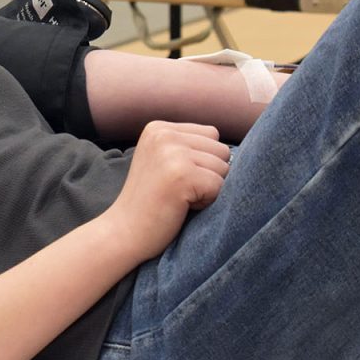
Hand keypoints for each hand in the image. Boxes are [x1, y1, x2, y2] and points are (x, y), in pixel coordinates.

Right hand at [105, 121, 229, 262]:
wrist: (123, 232)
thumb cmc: (150, 202)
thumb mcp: (162, 160)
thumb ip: (189, 146)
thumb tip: (236, 149)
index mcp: (159, 127)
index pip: (212, 134)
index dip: (203, 161)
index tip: (175, 177)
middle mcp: (164, 134)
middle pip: (221, 149)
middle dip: (208, 174)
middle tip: (178, 190)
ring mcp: (172, 153)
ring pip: (224, 168)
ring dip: (208, 189)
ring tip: (179, 198)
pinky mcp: (182, 174)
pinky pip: (220, 186)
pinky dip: (207, 202)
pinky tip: (181, 206)